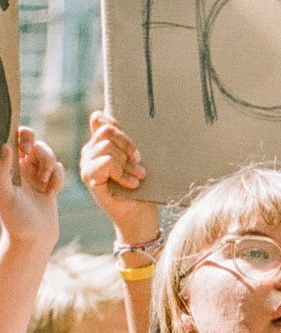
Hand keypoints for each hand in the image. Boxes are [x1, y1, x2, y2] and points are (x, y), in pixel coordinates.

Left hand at [0, 129, 62, 253]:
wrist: (34, 239)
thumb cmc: (15, 219)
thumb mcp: (4, 194)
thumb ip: (1, 170)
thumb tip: (6, 147)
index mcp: (6, 166)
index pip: (10, 138)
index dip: (19, 133)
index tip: (24, 143)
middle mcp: (19, 166)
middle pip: (30, 140)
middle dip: (36, 145)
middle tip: (33, 152)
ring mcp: (35, 174)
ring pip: (46, 153)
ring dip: (48, 164)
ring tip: (45, 182)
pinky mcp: (50, 183)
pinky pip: (59, 168)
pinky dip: (58, 178)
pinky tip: (51, 193)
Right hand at [79, 110, 159, 246]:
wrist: (139, 217)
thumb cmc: (142, 187)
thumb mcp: (136, 158)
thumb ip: (125, 139)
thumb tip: (109, 116)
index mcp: (99, 143)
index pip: (101, 120)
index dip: (119, 128)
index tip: (135, 148)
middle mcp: (89, 152)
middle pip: (106, 132)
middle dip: (128, 147)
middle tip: (140, 165)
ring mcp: (87, 165)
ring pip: (107, 147)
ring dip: (127, 163)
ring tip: (138, 177)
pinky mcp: (89, 178)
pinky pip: (107, 163)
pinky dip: (123, 173)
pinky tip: (132, 184)